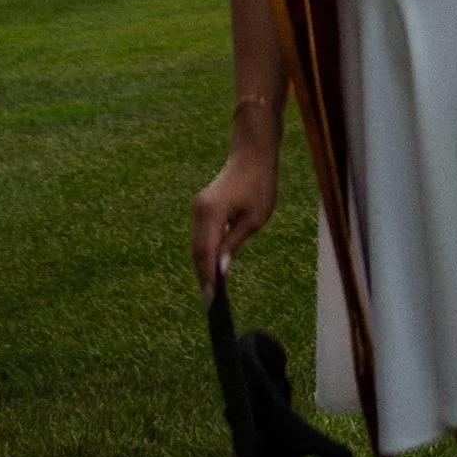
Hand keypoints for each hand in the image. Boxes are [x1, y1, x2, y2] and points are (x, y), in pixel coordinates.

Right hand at [191, 131, 278, 291]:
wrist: (252, 155)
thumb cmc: (259, 185)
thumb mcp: (254, 220)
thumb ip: (233, 245)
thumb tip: (220, 270)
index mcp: (212, 212)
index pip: (206, 253)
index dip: (208, 278)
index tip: (211, 299)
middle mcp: (199, 210)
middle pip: (197, 251)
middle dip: (203, 276)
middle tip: (211, 301)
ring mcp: (198, 208)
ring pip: (197, 244)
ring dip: (202, 265)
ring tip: (212, 288)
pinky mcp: (201, 207)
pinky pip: (200, 235)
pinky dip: (204, 252)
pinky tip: (212, 266)